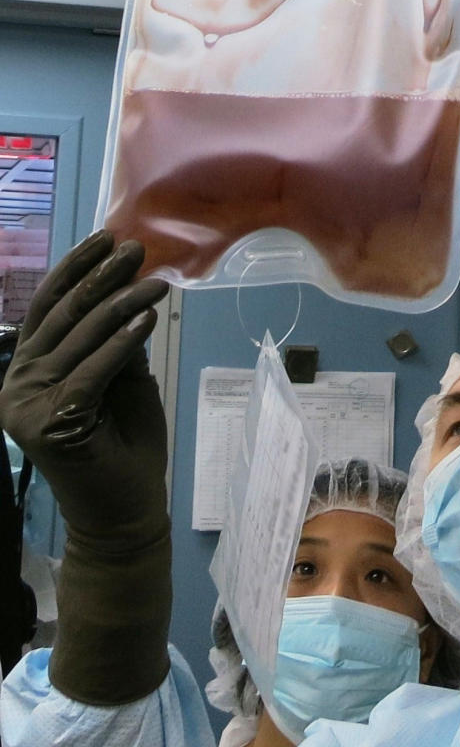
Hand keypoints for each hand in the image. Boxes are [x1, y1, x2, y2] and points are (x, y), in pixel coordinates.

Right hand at [0, 230, 168, 550]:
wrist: (125, 508)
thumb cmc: (124, 442)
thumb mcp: (121, 377)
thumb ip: (115, 338)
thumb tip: (129, 284)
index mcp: (25, 368)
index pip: (48, 307)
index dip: (77, 269)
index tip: (107, 238)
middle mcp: (15, 383)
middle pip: (63, 317)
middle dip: (102, 278)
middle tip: (136, 249)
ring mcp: (25, 405)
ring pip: (81, 339)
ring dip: (123, 304)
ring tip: (156, 280)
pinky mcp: (48, 425)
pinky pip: (92, 372)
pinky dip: (122, 343)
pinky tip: (147, 319)